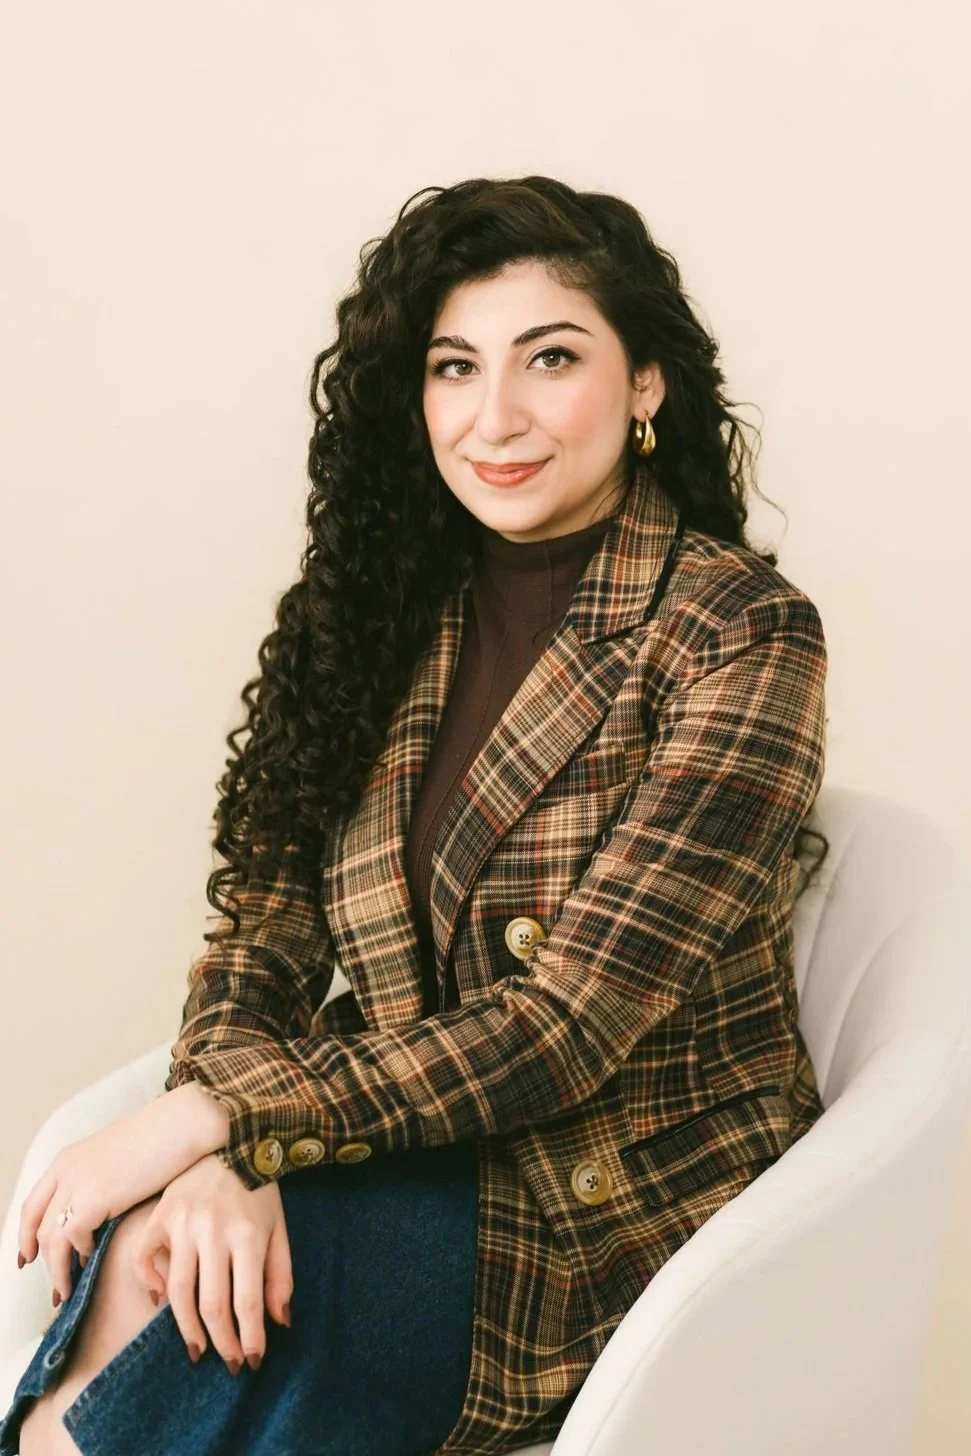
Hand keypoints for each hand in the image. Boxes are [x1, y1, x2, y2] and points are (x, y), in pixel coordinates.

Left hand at [16, 1084, 229, 1306]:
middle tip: (54, 1285)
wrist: (182, 1122)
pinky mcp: (96, 1196)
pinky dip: (81, 1253)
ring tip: (69, 1290)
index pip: (32, 1205)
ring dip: (57, 1269)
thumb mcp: (117, 1157)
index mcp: (68, 1158)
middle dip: (40, 1259)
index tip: (28, 1257)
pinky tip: (93, 1260)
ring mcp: (78, 1182)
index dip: (26, 1235)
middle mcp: (66, 1169)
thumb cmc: (161, 1138)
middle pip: (36, 1225)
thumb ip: (100, 1181)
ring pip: (50, 1238)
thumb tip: (100, 1212)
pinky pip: (73, 1236)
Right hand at [128, 1153, 292, 1372]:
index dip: (249, 1338)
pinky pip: (144, 1259)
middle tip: (228, 1363)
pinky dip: (150, 1284)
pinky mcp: (159, 1215)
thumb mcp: (279, 1228)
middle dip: (221, 1343)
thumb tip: (278, 1323)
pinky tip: (163, 1301)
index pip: (246, 1302)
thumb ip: (280, 1275)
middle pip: (212, 1304)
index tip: (253, 1360)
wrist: (233, 1137)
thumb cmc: (260, 1188)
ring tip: (198, 1349)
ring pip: (178, 1292)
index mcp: (247, 1235)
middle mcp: (212, 1232)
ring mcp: (181, 1223)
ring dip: (187, 1329)